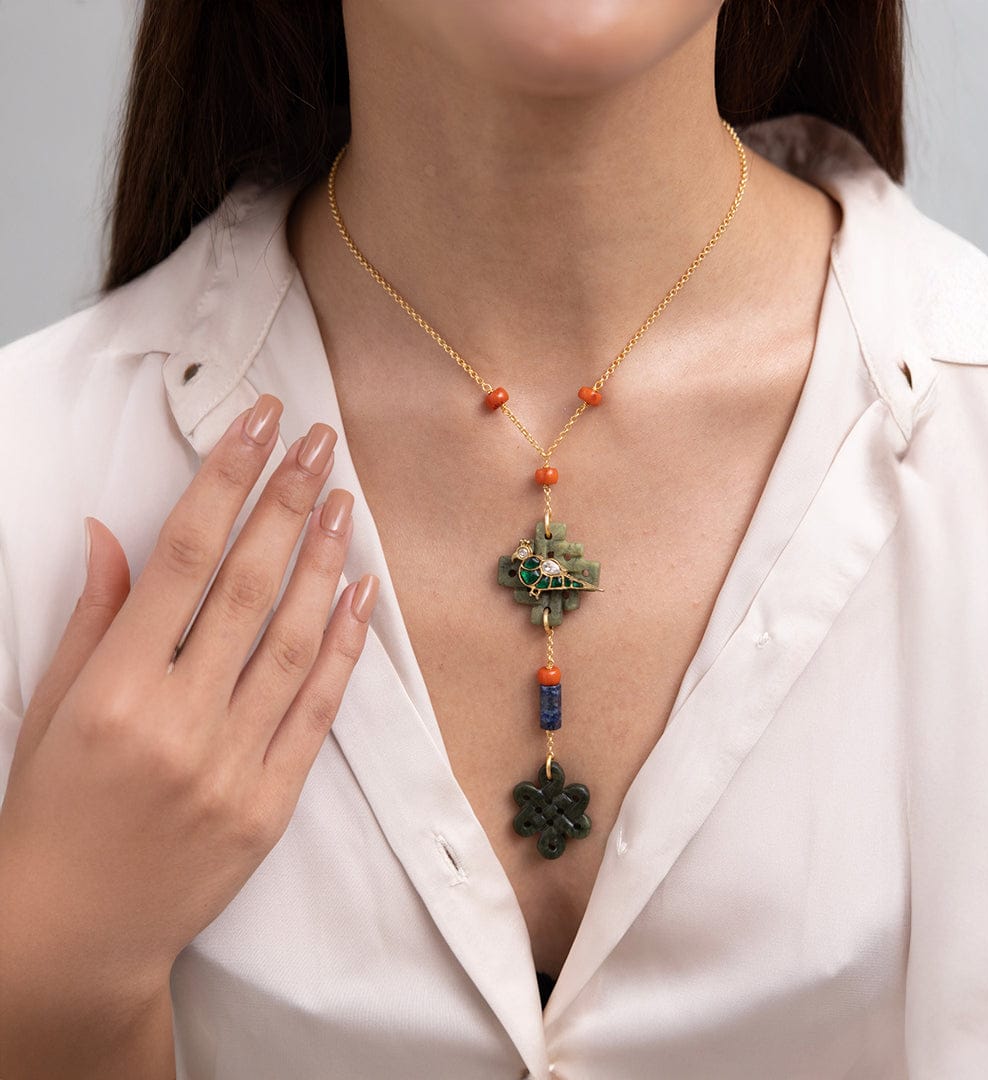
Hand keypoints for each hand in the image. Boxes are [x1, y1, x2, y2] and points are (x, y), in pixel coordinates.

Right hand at [0, 394, 378, 1009]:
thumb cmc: (50, 814)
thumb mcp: (47, 710)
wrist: (76, 934)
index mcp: (112, 689)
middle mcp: (178, 719)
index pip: (181, 556)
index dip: (225, 480)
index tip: (258, 426)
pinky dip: (343, 646)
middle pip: (247, 583)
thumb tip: (108, 530)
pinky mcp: (272, 800)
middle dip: (287, 499)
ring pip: (292, 637)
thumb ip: (90, 617)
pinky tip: (361, 592)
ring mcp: (232, 762)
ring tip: (344, 500)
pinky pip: (318, 708)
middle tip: (318, 441)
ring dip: (324, 559)